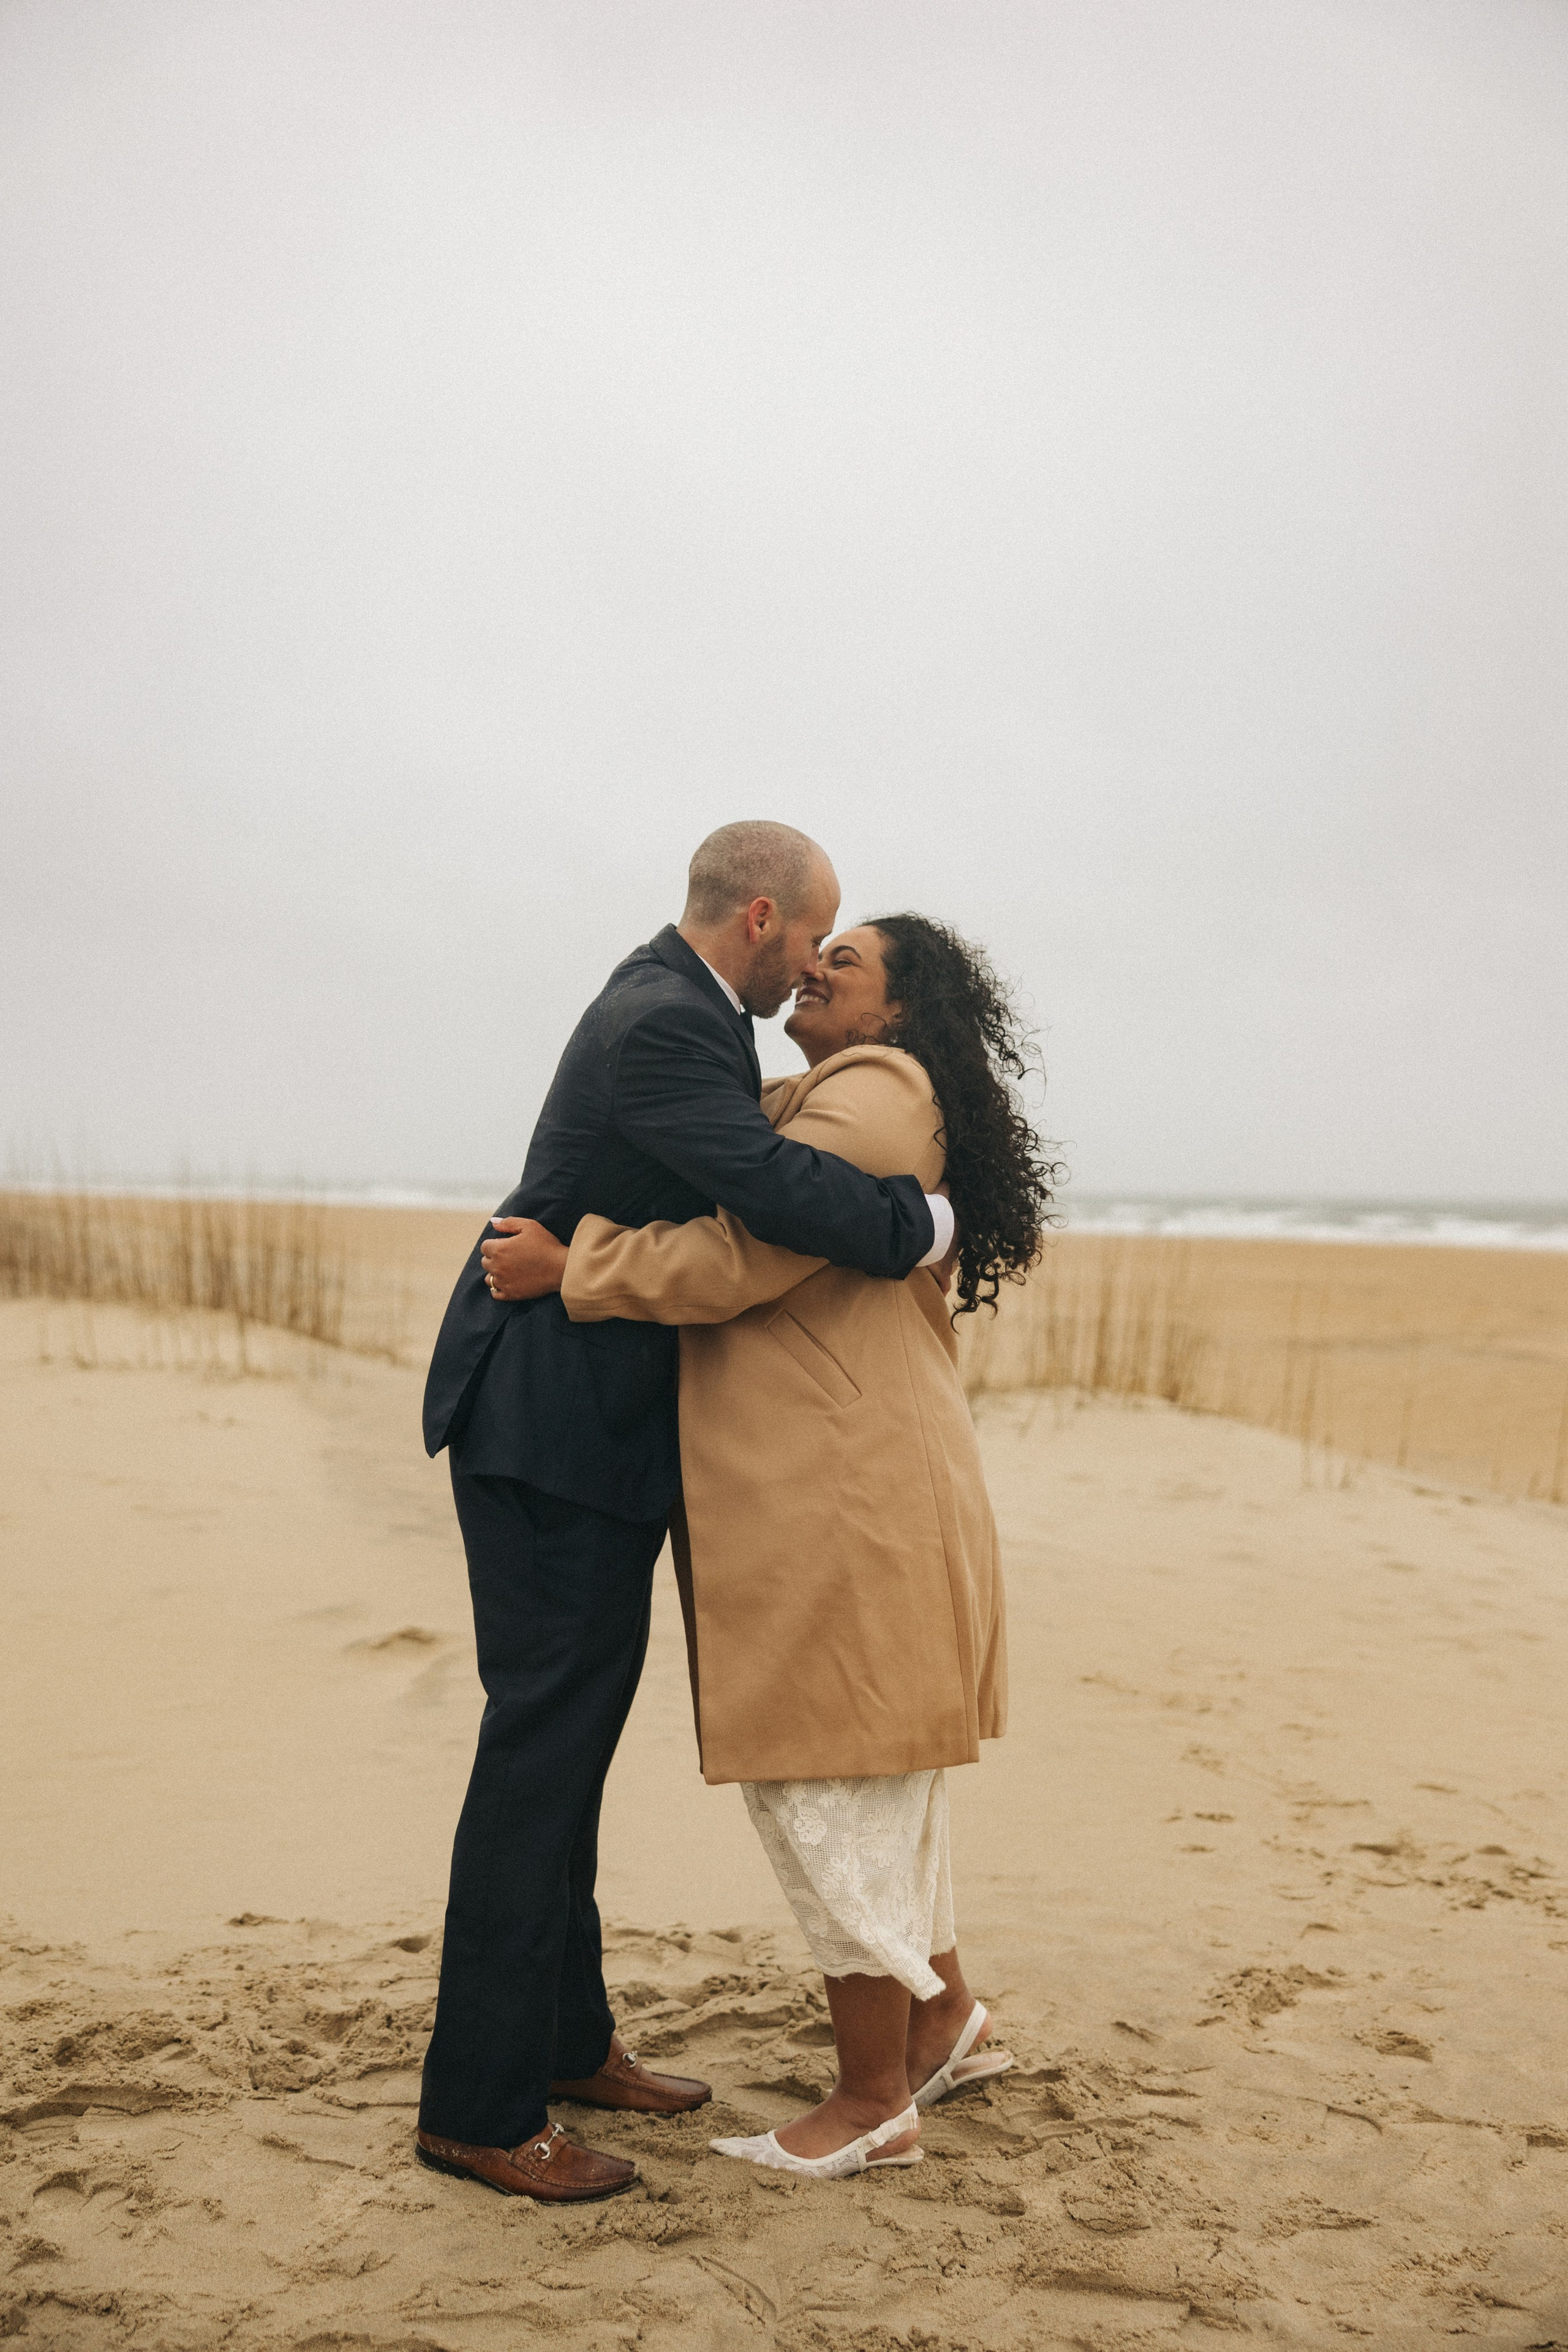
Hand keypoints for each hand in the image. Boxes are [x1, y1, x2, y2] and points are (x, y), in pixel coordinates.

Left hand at [480, 1217, 567, 1301]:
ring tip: (508, 1270)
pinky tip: (507, 1282)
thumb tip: (493, 1222)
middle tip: (510, 1256)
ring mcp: (503, 1282)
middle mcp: (497, 1267)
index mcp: (499, 1249)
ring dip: (495, 1273)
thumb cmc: (547, 1245)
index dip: (495, 1244)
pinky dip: (498, 1288)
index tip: (506, 1245)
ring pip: (488, 1279)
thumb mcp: (530, 1226)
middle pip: (485, 1262)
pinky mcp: (511, 1294)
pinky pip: (495, 1294)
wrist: (561, 1268)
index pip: (484, 1247)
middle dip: (494, 1258)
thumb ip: (509, 1223)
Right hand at [930, 1179, 957, 1294]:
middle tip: (942, 1255)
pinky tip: (943, 1291)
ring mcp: (948, 1260)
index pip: (955, 1235)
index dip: (949, 1237)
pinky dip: (942, 1286)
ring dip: (945, 1268)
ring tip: (942, 1271)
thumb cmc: (932, 1213)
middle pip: (953, 1252)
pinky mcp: (940, 1271)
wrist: (928, 1228)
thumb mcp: (940, 1199)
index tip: (944, 1238)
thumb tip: (947, 1181)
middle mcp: (954, 1245)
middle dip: (949, 1253)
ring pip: (950, 1266)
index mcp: (954, 1229)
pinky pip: (943, 1282)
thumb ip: (943, 1190)